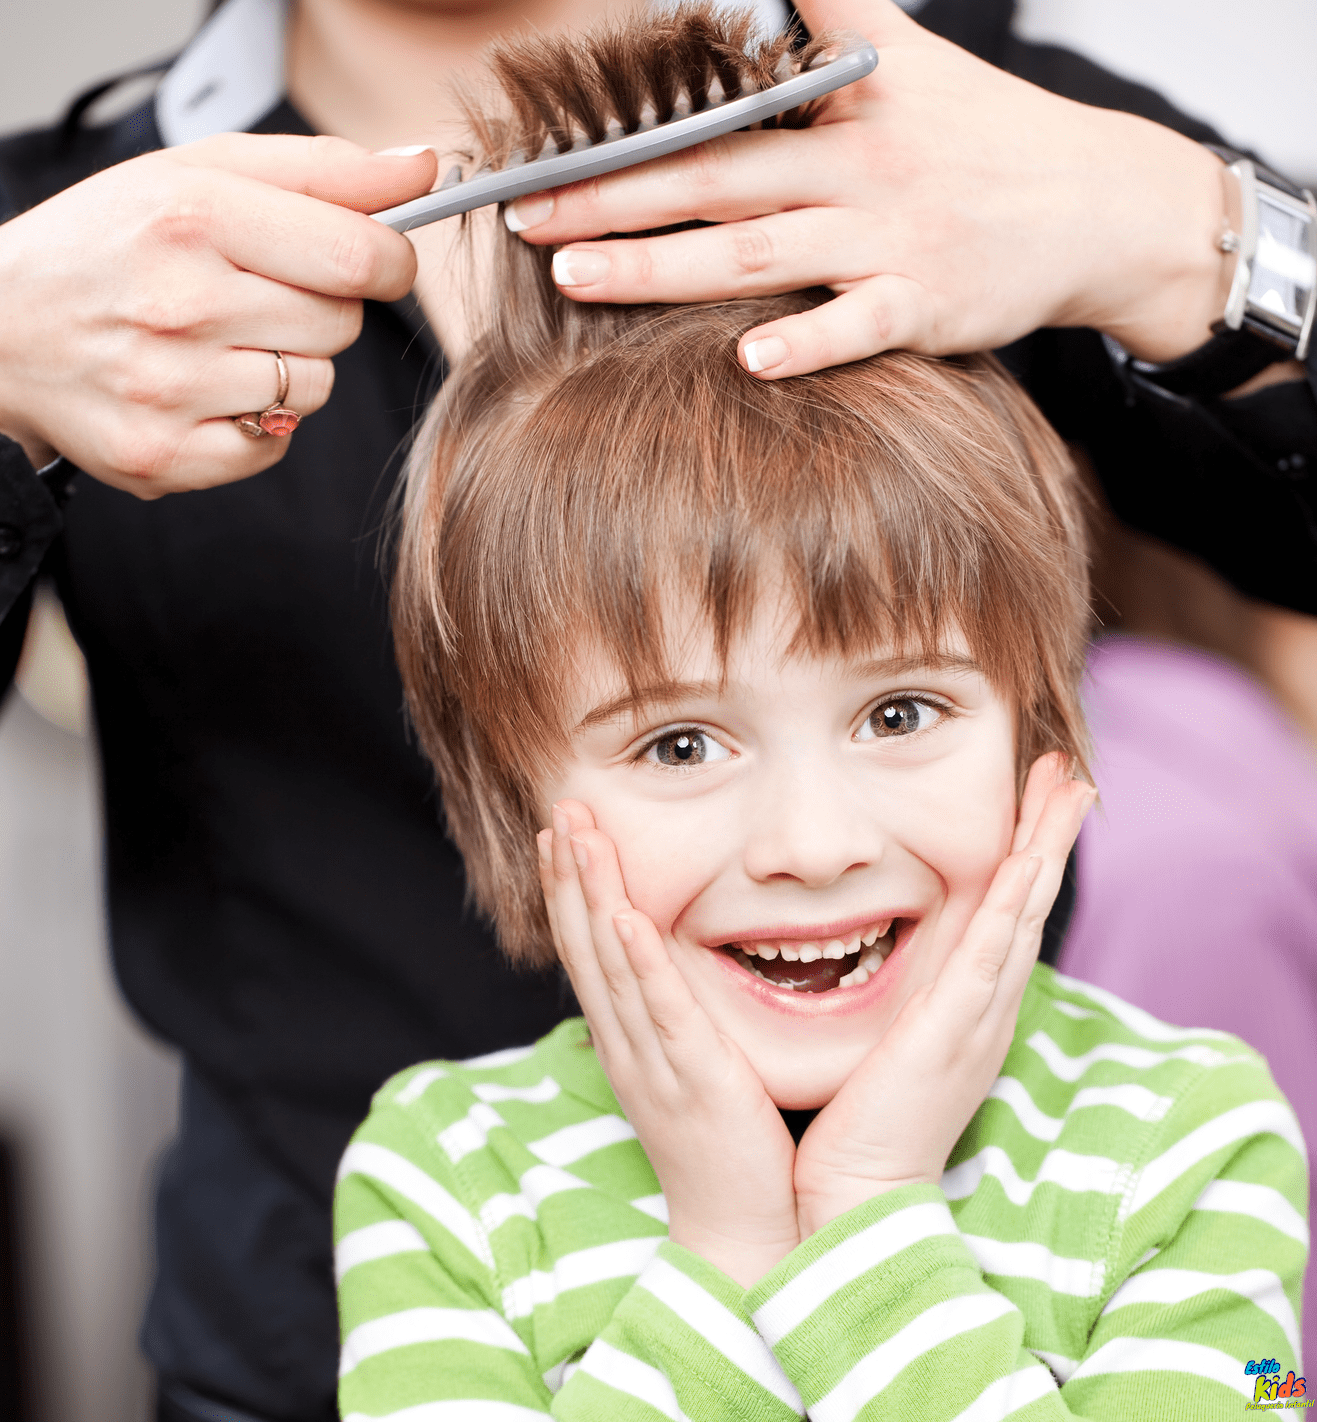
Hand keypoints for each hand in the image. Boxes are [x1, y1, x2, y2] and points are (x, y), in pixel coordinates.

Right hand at [0, 134, 435, 491]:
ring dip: (289, 367)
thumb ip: (322, 172)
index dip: (389, 261)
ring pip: (315, 390)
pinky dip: (256, 426)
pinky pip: (273, 449)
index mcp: (192, 216)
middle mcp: (180, 304)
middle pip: (343, 325)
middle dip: (322, 309)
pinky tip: (204, 392)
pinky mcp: (163, 455)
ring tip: (222, 343)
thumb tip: (423, 169)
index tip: (378, 260)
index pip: (359, 254)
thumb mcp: (201, 174)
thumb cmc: (112, 244)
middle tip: (258, 296)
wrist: (3, 328)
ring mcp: (169, 388)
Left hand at [506, 0, 1228, 372]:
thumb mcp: (911, 55)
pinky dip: (809, 342)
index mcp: (840, 112)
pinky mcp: (929, 305)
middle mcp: (855, 171)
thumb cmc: (986, 137)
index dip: (627, 137)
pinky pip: (860, 326)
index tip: (543, 155)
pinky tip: (749, 359)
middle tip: (526, 219)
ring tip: (581, 278)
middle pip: (715, 182)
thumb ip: (832, 15)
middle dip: (613, 199)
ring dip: (667, 266)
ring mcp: (891, 240)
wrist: (1098, 203)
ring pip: (761, 254)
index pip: (716, 120)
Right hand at [541, 800, 799, 1287]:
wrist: (740, 1232)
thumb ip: (673, 1021)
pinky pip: (660, 1011)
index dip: (570, 890)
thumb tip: (667, 973)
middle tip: (560, 809)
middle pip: (585, 945)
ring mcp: (653, 1061)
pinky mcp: (693, 1078)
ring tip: (577, 836)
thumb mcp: (687, 1071)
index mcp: (626, 1041)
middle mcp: (626, 1045)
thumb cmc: (725, 1148)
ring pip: (610, 965)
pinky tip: (624, 917)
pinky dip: (638, 961)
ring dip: (591, 895)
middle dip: (569, 874)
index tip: (561, 833)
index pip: (587, 951)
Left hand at [792, 754, 1095, 1235]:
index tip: (1039, 801)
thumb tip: (877, 954)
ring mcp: (976, 1017)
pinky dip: (1011, 908)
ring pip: (1022, 916)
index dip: (1029, 855)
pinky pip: (989, 957)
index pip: (1008, 915)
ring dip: (1046, 848)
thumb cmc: (864, 1123)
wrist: (862, 1193)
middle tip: (1071, 774)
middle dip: (1051, 835)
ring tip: (1069, 790)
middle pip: (1030, 904)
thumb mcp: (893, 1043)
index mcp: (971, 1007)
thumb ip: (901, 1000)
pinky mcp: (952, 1032)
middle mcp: (987, 1006)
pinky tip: (1027, 863)